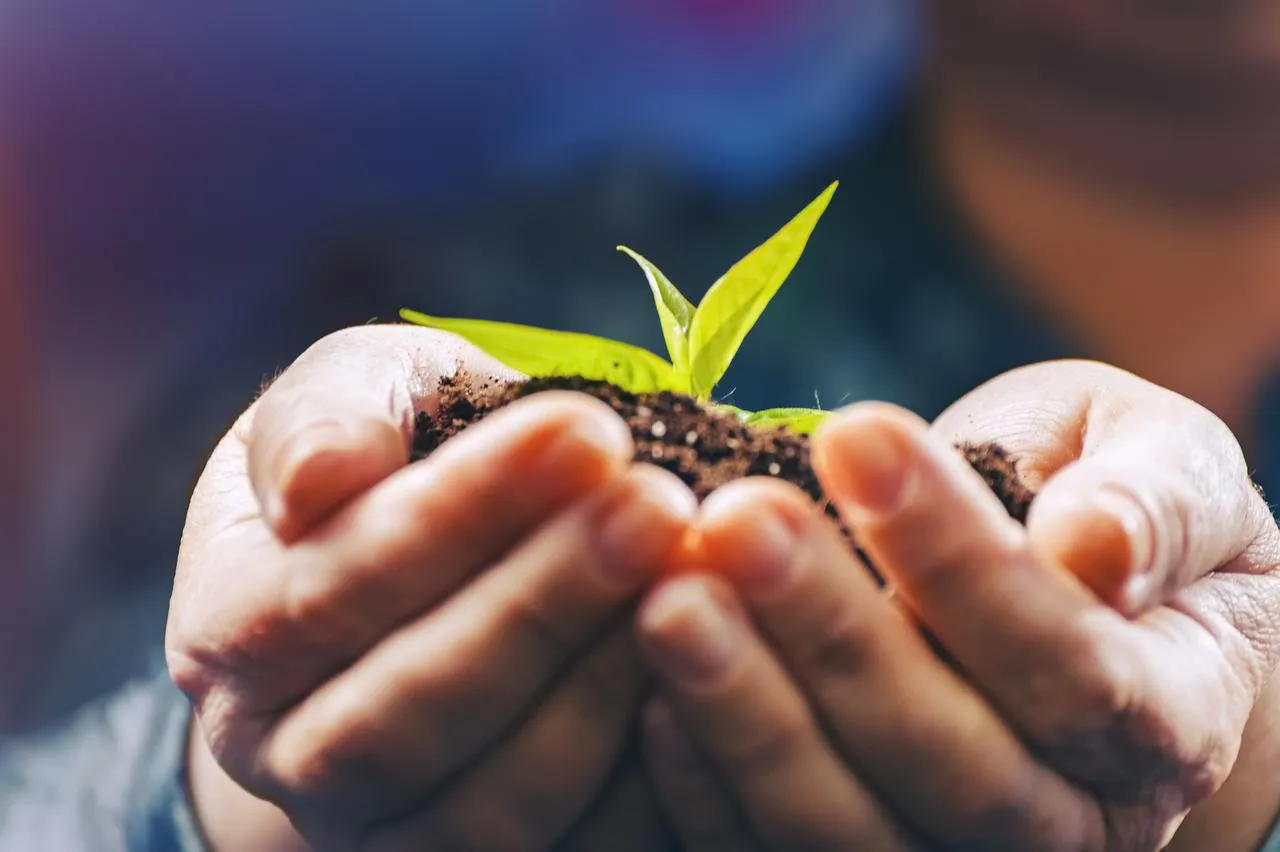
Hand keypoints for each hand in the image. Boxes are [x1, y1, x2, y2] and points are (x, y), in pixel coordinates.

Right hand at [167, 325, 693, 851]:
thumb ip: (325, 416)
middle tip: (657, 505)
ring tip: (696, 579)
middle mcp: (286, 753)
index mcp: (231, 629)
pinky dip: (643, 779)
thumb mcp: (353, 397)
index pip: (326, 589)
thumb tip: (322, 475)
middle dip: (540, 603)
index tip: (588, 430)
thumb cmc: (391, 454)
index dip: (459, 513)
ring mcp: (383, 828)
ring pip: (489, 802)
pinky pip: (570, 847)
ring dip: (599, 689)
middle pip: (404, 712)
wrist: (421, 568)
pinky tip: (717, 675)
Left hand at [638, 360, 1279, 850]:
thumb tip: (1093, 542)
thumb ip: (1155, 502)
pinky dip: (712, 795)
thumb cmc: (1119, 503)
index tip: (857, 437)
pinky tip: (650, 700)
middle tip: (735, 522)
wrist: (1091, 606)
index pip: (1072, 665)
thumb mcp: (1176, 468)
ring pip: (856, 830)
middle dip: (837, 639)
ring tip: (670, 600)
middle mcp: (1070, 819)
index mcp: (1168, 719)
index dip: (961, 559)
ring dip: (753, 720)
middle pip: (955, 764)